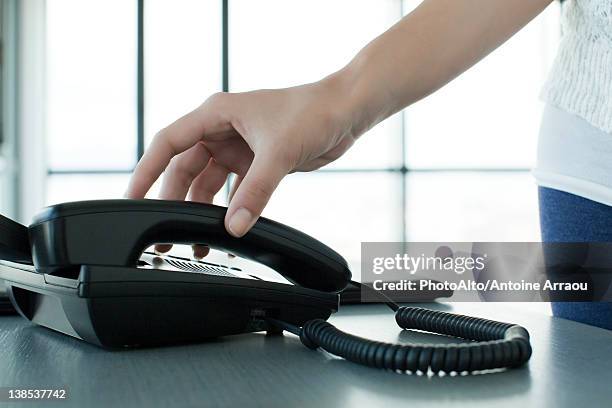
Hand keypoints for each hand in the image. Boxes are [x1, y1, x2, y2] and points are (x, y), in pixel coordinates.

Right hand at [125, 73, 362, 256]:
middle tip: (167, 232)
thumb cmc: (313, 111)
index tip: (133, 198)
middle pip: (185, 169)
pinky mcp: (257, 162)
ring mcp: (239, 147)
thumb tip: (233, 227)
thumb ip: (256, 191)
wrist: (346, 111)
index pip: (168, 143)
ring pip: (209, 182)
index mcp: (217, 114)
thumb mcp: (279, 152)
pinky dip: (230, 208)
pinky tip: (227, 228)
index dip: (147, 171)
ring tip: (197, 240)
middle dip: (174, 199)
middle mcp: (222, 130)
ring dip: (203, 209)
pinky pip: (234, 190)